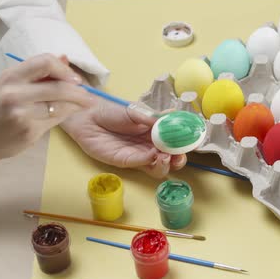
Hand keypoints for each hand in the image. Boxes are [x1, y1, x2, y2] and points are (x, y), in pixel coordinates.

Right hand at [0, 54, 94, 166]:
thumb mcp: (9, 85)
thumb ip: (36, 73)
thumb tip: (65, 58)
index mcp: (10, 76)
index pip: (45, 62)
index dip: (65, 69)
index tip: (75, 78)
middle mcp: (14, 93)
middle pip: (59, 86)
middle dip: (80, 91)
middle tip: (89, 95)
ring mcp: (21, 113)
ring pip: (61, 105)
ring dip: (77, 104)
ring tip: (84, 104)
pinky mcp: (29, 130)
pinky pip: (56, 120)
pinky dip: (66, 115)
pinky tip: (68, 114)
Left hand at [61, 99, 186, 177]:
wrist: (88, 116)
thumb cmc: (113, 112)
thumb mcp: (136, 110)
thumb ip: (153, 116)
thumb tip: (174, 113)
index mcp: (157, 133)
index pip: (176, 142)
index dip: (185, 144)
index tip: (191, 141)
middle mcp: (151, 146)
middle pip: (171, 159)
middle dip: (179, 159)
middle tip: (179, 155)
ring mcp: (139, 156)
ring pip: (159, 168)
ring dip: (166, 165)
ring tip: (166, 157)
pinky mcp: (126, 162)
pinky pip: (142, 165)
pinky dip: (150, 161)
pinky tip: (152, 155)